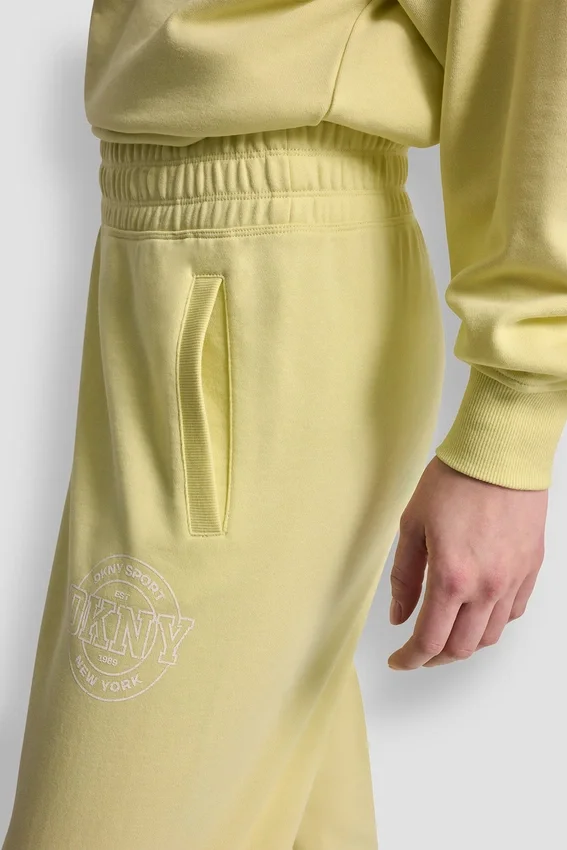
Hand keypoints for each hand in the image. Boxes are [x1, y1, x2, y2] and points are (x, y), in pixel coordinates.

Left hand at [387, 456, 546, 669]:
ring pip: (490, 636)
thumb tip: (400, 615)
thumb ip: (405, 577)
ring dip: (464, 644)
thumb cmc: (455, 480)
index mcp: (452, 577)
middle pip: (461, 647)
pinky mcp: (530, 568)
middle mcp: (486, 587)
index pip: (430, 640)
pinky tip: (476, 613)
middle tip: (416, 652)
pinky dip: (492, 623)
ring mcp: (512, 579)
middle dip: (434, 658)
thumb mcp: (412, 526)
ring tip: (445, 634)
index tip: (399, 660)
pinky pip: (512, 613)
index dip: (410, 658)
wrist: (500, 454)